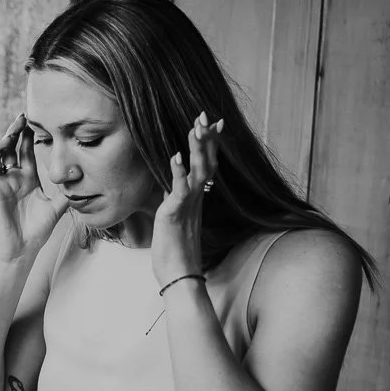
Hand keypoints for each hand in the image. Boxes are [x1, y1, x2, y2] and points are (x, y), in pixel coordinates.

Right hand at [0, 113, 69, 262]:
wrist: (22, 249)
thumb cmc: (37, 231)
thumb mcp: (58, 207)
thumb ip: (67, 191)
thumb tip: (84, 177)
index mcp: (28, 179)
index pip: (26, 151)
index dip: (28, 135)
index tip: (33, 121)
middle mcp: (13, 178)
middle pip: (10, 148)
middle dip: (13, 132)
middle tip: (20, 119)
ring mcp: (0, 184)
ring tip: (8, 138)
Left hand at [153, 111, 223, 284]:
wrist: (179, 275)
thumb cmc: (175, 250)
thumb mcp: (175, 219)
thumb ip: (176, 201)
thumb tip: (173, 189)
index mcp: (197, 198)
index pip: (207, 165)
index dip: (211, 145)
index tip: (216, 123)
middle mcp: (196, 199)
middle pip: (206, 162)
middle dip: (207, 138)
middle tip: (206, 115)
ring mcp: (188, 205)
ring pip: (198, 171)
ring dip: (197, 148)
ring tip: (196, 126)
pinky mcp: (175, 213)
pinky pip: (179, 189)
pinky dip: (179, 172)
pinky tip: (176, 156)